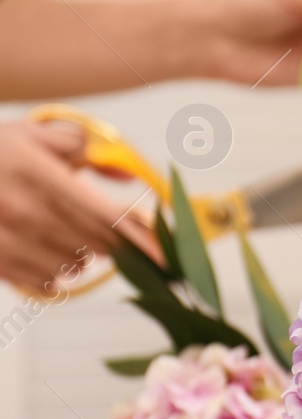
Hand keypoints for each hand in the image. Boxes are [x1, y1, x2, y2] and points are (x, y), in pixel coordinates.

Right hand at [0, 120, 160, 291]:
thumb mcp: (32, 136)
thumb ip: (82, 148)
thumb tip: (126, 177)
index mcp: (42, 176)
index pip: (109, 216)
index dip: (145, 239)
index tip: (168, 256)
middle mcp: (28, 212)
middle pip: (102, 245)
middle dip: (115, 241)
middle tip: (107, 227)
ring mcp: (10, 242)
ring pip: (78, 264)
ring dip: (84, 253)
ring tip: (62, 231)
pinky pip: (48, 283)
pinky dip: (55, 272)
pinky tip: (42, 250)